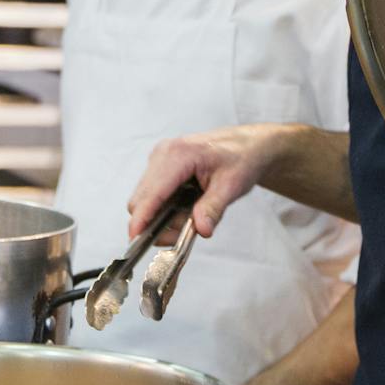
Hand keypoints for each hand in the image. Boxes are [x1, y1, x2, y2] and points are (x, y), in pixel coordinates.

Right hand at [126, 124, 275, 239]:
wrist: (248, 145)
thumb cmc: (242, 157)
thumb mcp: (232, 185)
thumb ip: (213, 208)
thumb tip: (201, 229)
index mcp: (179, 154)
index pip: (151, 192)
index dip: (141, 218)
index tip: (135, 239)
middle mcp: (164, 153)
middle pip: (141, 199)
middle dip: (157, 223)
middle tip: (184, 234)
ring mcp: (160, 158)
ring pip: (145, 199)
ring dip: (163, 218)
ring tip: (192, 220)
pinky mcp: (161, 166)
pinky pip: (153, 195)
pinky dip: (165, 209)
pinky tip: (187, 209)